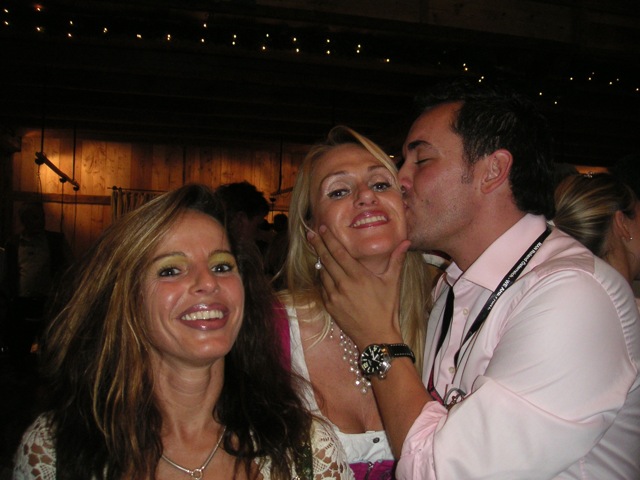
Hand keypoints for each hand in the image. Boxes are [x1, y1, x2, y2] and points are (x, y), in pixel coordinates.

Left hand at [306, 225, 409, 347]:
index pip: (338, 253)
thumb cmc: (387, 308)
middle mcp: (343, 284)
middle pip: (326, 260)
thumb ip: (396, 260)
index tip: (321, 229)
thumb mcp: (392, 283)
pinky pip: (322, 287)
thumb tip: (406, 241)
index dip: (328, 239)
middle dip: (318, 245)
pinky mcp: (330, 306)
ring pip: (322, 273)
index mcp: (358, 276)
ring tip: (317, 249)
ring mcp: (334, 296)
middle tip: (311, 234)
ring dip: (319, 261)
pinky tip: (323, 272)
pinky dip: (322, 278)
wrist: (377, 336)